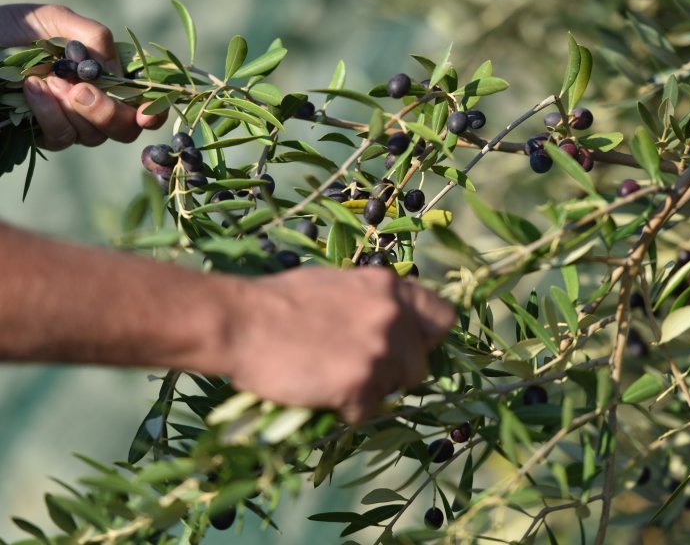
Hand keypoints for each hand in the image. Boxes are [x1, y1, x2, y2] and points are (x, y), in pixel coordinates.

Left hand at [0, 4, 165, 149]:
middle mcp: (96, 105)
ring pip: (94, 137)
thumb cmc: (12, 28)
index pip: (142, 103)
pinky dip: (49, 113)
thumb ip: (91, 36)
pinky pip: (62, 137)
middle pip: (125, 130)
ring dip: (73, 109)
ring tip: (47, 79)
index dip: (152, 112)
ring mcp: (73, 124)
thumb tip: (113, 69)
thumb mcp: (53, 20)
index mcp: (107, 76)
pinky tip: (32, 88)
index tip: (144, 114)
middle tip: (80, 90)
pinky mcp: (47, 136)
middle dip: (108, 113)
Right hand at [225, 267, 455, 423]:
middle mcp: (393, 317)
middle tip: (356, 368)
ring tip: (332, 379)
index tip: (405, 345)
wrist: (240, 321)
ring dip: (369, 390)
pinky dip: (346, 409)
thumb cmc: (279, 300)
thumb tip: (392, 320)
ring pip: (394, 389)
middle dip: (393, 371)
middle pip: (419, 363)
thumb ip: (371, 301)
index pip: (442, 317)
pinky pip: (367, 411)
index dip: (424, 336)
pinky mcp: (360, 384)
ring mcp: (379, 351)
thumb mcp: (337, 284)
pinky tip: (320, 392)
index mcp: (389, 287)